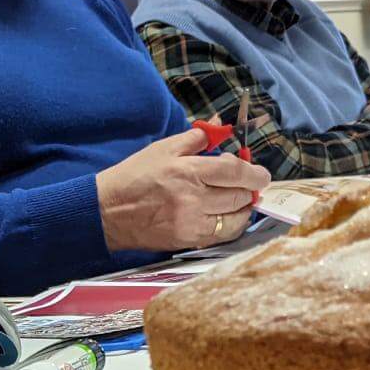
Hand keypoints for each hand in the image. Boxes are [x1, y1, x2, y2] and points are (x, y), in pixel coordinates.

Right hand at [96, 127, 270, 253]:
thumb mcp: (163, 149)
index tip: (260, 173)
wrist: (108, 212)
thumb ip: (196, 138)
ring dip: (243, 208)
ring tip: (239, 200)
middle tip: (248, 183)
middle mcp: (193, 199)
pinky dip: (231, 225)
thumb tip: (221, 128)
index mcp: (187, 172)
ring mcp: (192, 223)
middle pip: (239, 196)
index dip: (254, 172)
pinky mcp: (188, 241)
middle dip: (250, 189)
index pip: (235, 172)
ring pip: (236, 219)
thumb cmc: (134, 177)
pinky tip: (227, 216)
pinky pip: (223, 236)